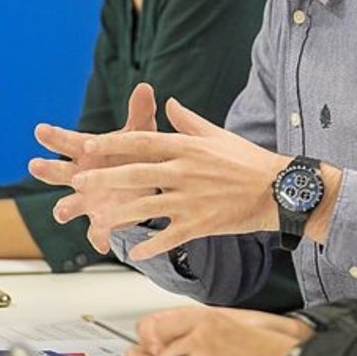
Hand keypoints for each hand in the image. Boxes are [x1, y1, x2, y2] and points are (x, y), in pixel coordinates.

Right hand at [28, 83, 157, 252]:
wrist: (146, 183)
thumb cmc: (135, 154)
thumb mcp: (140, 133)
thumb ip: (140, 112)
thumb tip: (145, 86)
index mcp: (88, 152)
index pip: (67, 142)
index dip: (53, 137)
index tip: (40, 130)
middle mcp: (81, 176)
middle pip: (58, 173)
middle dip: (47, 169)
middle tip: (36, 164)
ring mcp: (89, 200)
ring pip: (69, 205)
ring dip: (64, 208)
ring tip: (62, 211)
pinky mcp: (102, 221)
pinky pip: (97, 232)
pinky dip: (98, 236)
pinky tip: (101, 243)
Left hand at [70, 97, 287, 259]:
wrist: (278, 189)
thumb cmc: (249, 160)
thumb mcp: (217, 135)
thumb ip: (188, 121)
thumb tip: (169, 103)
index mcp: (188, 147)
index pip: (142, 142)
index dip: (112, 144)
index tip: (89, 145)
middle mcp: (185, 172)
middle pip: (135, 174)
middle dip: (104, 179)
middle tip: (79, 183)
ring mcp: (191, 199)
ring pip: (145, 207)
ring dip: (118, 214)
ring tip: (98, 220)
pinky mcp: (200, 224)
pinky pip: (168, 237)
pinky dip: (150, 246)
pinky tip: (135, 253)